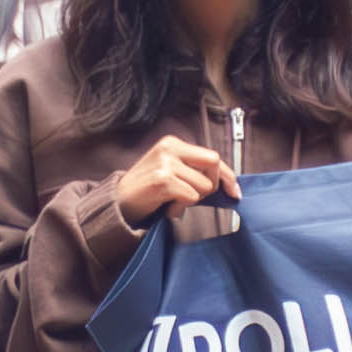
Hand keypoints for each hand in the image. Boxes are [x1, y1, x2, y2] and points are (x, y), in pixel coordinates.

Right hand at [108, 133, 244, 222]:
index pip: (212, 156)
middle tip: (193, 196)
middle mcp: (170, 149)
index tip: (234, 192)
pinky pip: (191, 197)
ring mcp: (166, 163)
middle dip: (211, 185)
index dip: (227, 175)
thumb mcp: (169, 170)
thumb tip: (225, 182)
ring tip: (173, 202)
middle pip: (214, 164)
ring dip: (192, 200)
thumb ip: (192, 170)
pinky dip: (182, 207)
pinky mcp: (163, 180)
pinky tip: (168, 207)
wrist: (117, 202)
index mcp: (173, 143)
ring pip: (204, 186)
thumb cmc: (145, 189)